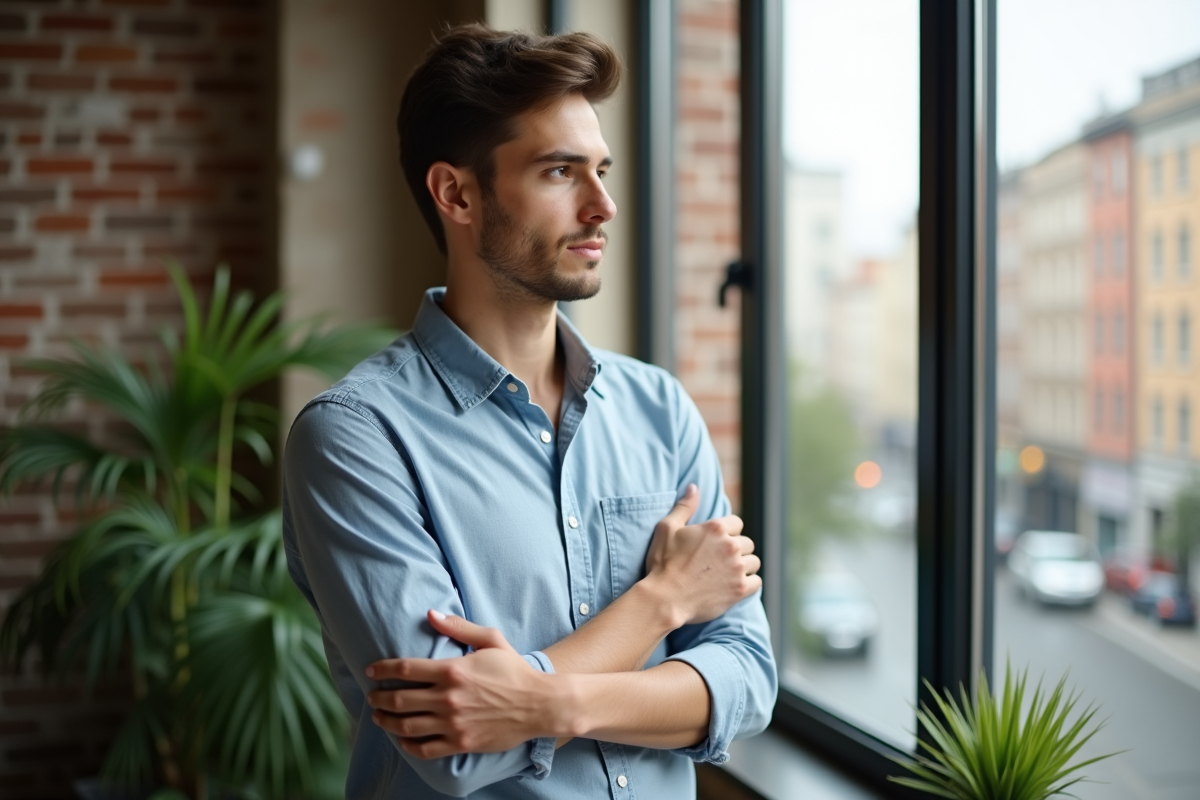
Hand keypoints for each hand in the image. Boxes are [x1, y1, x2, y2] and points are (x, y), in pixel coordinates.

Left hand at [365, 611, 559, 758]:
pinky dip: (408, 745)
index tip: (372, 671)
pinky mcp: (460, 743)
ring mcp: (453, 723)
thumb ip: (459, 627)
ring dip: (386, 722)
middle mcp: (448, 698)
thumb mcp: (491, 640)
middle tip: (371, 697)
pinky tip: (402, 739)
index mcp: (452, 670)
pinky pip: (425, 748)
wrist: (539, 704)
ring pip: (406, 725)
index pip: (405, 670)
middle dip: (378, 698)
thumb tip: (431, 614)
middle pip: (399, 700)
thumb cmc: (514, 670)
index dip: (382, 670)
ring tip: (379, 718)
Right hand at [643, 484, 761, 624]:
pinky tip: (735, 585)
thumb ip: (684, 506)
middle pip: (747, 543)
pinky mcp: (740, 589)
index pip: (737, 523)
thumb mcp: (667, 528)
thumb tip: (694, 487)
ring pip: (753, 562)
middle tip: (719, 560)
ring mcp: (737, 568)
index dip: (728, 532)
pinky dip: (749, 583)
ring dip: (744, 566)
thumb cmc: (663, 563)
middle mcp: (731, 546)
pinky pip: (757, 582)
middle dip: (736, 549)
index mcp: (715, 528)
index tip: (716, 543)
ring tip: (728, 572)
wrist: (665, 598)